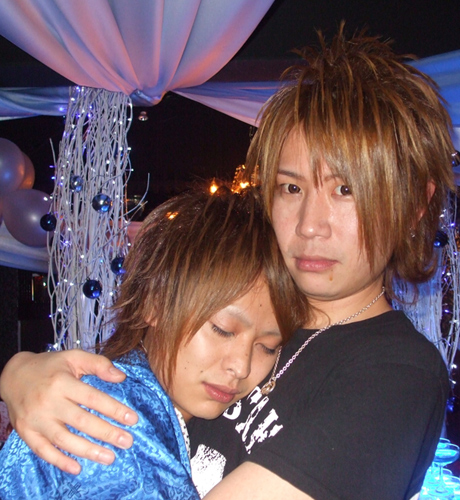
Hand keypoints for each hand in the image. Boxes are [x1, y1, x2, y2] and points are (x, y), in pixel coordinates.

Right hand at [0, 350, 138, 474]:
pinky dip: (60, 461)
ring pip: (64, 439)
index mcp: (62, 382)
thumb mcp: (74, 357)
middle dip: (106, 433)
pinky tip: (77, 467)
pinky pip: (43, 450)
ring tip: (110, 457)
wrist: (13, 375)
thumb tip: (121, 376)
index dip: (113, 409)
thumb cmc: (50, 366)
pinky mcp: (26, 432)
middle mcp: (49, 402)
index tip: (132, 419)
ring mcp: (36, 419)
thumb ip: (98, 364)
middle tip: (127, 442)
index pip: (93, 398)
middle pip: (81, 421)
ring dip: (88, 450)